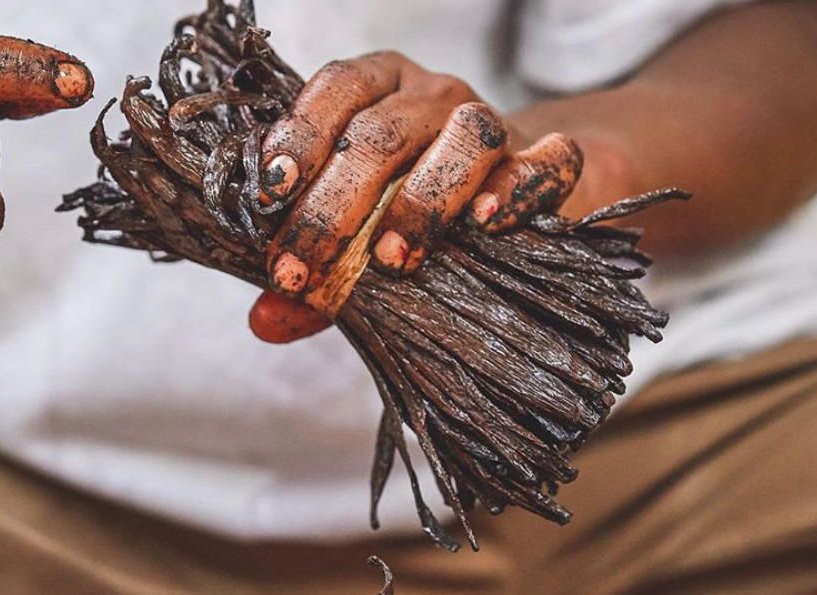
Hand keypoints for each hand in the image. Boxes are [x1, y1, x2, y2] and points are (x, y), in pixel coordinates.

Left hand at [249, 51, 582, 342]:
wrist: (517, 185)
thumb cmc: (418, 202)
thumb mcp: (360, 226)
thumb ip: (317, 266)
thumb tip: (267, 320)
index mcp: (380, 90)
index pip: (337, 88)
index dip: (299, 137)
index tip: (269, 197)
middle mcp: (434, 95)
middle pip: (383, 132)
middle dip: (335, 203)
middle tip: (304, 267)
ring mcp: (495, 121)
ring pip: (466, 136)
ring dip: (423, 200)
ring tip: (393, 258)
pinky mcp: (549, 157)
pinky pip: (545, 161)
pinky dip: (516, 189)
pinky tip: (485, 223)